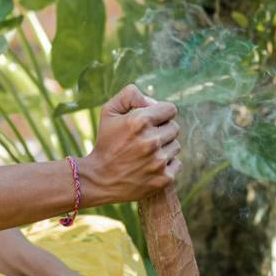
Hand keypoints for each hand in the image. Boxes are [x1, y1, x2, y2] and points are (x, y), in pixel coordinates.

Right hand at [79, 84, 180, 205]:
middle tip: (146, 139)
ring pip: (176, 146)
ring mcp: (159, 161)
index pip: (171, 109)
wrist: (99, 180)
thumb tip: (151, 100)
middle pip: (174, 128)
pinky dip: (166, 165)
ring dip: (164, 148)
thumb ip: (129, 95)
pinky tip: (149, 166)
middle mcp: (152, 141)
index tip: (152, 121)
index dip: (161, 113)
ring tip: (146, 154)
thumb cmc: (106, 143)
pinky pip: (177, 163)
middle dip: (162, 130)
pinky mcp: (164, 178)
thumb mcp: (109, 112)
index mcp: (140, 121)